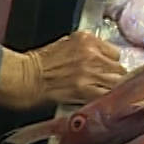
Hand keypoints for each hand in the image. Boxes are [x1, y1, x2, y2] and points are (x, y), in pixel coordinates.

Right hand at [0, 33, 124, 109]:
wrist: (24, 77)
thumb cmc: (39, 63)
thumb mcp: (65, 44)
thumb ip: (87, 50)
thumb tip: (101, 60)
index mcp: (87, 39)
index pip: (115, 53)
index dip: (111, 65)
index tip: (107, 73)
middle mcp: (92, 53)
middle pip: (119, 69)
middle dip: (114, 79)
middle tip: (106, 87)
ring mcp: (90, 71)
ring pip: (116, 83)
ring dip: (112, 91)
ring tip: (104, 96)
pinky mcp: (85, 90)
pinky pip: (106, 96)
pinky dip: (106, 101)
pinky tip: (101, 104)